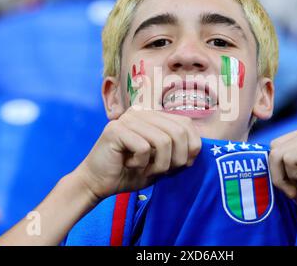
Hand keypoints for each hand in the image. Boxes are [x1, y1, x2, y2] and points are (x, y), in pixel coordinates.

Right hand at [73, 107, 201, 201]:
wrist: (98, 183)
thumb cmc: (131, 172)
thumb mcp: (162, 162)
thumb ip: (179, 152)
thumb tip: (198, 148)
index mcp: (154, 115)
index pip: (186, 123)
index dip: (191, 147)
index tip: (180, 165)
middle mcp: (142, 112)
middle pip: (178, 131)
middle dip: (177, 159)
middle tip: (162, 171)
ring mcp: (128, 118)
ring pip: (163, 141)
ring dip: (159, 164)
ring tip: (145, 169)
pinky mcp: (115, 129)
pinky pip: (144, 148)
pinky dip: (141, 164)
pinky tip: (129, 164)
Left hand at [269, 121, 296, 217]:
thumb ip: (284, 160)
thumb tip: (259, 155)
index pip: (277, 144)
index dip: (279, 168)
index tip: (293, 186)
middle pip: (274, 147)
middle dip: (279, 172)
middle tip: (295, 190)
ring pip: (276, 154)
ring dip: (284, 177)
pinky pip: (286, 159)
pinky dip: (293, 176)